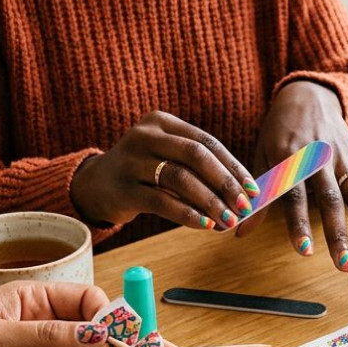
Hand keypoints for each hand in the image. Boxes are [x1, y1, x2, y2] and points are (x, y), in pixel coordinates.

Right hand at [71, 111, 257, 230]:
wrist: (95, 186)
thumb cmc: (143, 172)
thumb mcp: (166, 158)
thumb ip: (197, 168)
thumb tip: (240, 193)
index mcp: (161, 121)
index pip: (206, 141)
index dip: (232, 166)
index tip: (252, 188)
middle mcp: (145, 136)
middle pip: (195, 156)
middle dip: (225, 183)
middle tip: (244, 207)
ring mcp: (131, 161)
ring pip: (180, 179)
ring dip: (209, 202)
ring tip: (228, 221)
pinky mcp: (123, 188)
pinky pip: (161, 202)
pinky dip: (187, 214)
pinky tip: (204, 225)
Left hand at [238, 81, 347, 270]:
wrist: (307, 94)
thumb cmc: (278, 132)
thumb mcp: (262, 158)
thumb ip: (257, 197)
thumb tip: (237, 232)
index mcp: (289, 159)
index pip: (294, 196)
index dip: (299, 223)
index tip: (305, 251)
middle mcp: (318, 159)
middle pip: (330, 201)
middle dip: (338, 235)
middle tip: (344, 265)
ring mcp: (342, 157)